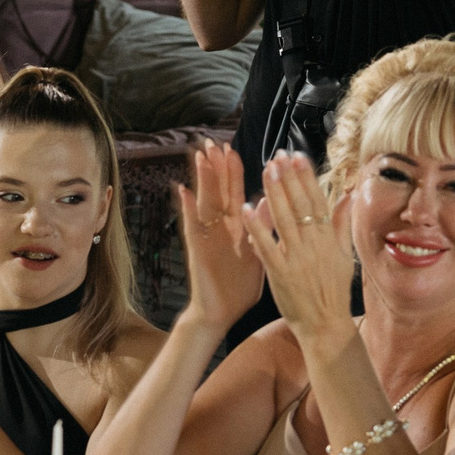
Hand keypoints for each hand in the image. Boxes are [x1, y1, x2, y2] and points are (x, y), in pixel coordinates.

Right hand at [175, 142, 264, 331]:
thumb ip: (264, 227)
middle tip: (211, 142)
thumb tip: (272, 200)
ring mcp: (207, 237)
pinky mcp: (198, 249)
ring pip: (205, 202)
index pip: (235, 193)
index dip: (234, 171)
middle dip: (215, 167)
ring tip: (200, 156)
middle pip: (218, 191)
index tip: (232, 148)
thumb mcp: (259, 253)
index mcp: (238, 228)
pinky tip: (183, 191)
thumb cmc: (240, 286)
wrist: (222, 312)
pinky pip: (192, 226)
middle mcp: (220, 228)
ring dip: (202, 179)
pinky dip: (188, 209)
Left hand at [243, 153, 354, 345]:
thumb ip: (342, 225)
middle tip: (278, 155)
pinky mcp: (280, 273)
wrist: (325, 325)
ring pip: (284, 220)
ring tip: (266, 170)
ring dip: (275, 193)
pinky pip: (267, 246)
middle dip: (289, 178)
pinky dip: (257, 227)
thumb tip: (349, 195)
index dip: (306, 177)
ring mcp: (297, 258)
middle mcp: (314, 245)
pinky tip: (246, 208)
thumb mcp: (343, 256)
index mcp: (329, 239)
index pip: (317, 201)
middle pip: (301, 205)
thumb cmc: (332, 291)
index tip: (297, 156)